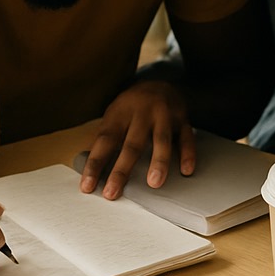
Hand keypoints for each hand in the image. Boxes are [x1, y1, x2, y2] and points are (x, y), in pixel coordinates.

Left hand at [80, 80, 195, 200]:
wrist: (161, 81)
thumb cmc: (132, 107)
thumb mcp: (115, 114)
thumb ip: (106, 137)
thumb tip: (89, 168)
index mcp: (120, 113)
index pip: (105, 140)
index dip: (95, 164)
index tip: (87, 186)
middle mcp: (142, 113)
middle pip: (132, 144)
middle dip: (121, 170)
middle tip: (112, 194)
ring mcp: (164, 115)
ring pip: (162, 140)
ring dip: (158, 161)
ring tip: (153, 184)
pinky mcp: (183, 119)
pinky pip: (187, 138)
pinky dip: (187, 154)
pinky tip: (186, 171)